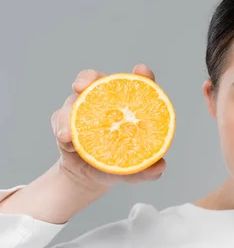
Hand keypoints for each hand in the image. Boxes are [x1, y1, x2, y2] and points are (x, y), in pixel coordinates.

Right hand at [51, 64, 166, 189]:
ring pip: (74, 99)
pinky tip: (65, 138)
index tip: (141, 71)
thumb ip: (147, 170)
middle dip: (89, 78)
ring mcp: (83, 107)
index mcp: (129, 107)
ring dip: (70, 112)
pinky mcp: (64, 119)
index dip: (142, 76)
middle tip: (82, 87)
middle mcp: (106, 101)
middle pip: (98, 79)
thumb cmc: (118, 164)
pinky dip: (61, 127)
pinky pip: (59, 117)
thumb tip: (159, 167)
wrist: (89, 176)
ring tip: (70, 133)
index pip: (139, 85)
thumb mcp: (133, 170)